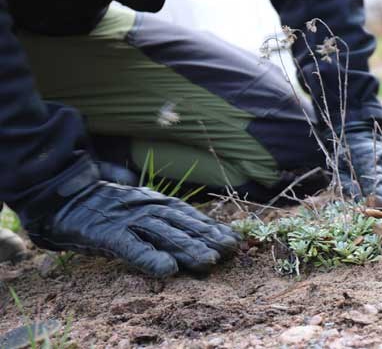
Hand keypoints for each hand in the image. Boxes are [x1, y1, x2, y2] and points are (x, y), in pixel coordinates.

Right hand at [26, 182, 238, 277]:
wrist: (63, 194)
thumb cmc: (102, 204)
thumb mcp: (137, 204)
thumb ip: (159, 211)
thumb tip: (189, 221)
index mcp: (154, 201)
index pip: (189, 215)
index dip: (212, 227)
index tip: (234, 239)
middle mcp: (146, 207)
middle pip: (182, 224)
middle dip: (208, 238)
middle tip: (231, 250)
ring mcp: (128, 219)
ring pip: (163, 234)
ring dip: (188, 248)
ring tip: (209, 261)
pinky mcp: (107, 233)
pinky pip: (131, 247)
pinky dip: (150, 258)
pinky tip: (167, 270)